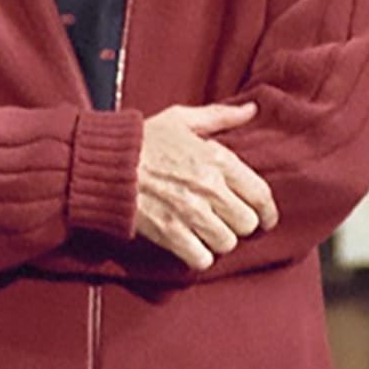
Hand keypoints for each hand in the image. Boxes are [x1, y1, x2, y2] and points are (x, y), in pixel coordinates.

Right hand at [135, 102, 277, 269]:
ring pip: (226, 243)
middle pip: (246, 224)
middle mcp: (209, 187)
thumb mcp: (180, 119)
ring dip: (217, 242)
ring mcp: (190, 212)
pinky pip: (201, 259)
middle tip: (224, 222)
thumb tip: (252, 109)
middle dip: (237, 225)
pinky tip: (190, 247)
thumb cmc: (140, 140)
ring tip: (205, 234)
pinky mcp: (169, 233)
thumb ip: (219, 116)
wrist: (102, 164)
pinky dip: (198, 257)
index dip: (267, 212)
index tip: (263, 219)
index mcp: (217, 159)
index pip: (261, 195)